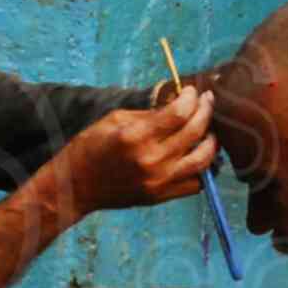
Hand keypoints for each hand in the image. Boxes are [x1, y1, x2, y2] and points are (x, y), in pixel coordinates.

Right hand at [55, 86, 217, 213]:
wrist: (76, 185)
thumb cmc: (91, 147)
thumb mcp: (115, 119)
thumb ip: (149, 113)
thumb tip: (178, 104)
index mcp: (136, 136)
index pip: (179, 112)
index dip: (191, 98)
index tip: (191, 91)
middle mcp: (151, 160)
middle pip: (195, 132)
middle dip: (205, 111)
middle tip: (206, 102)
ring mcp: (158, 181)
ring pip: (203, 160)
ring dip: (211, 142)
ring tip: (208, 131)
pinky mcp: (160, 196)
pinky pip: (195, 184)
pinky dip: (202, 169)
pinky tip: (197, 156)